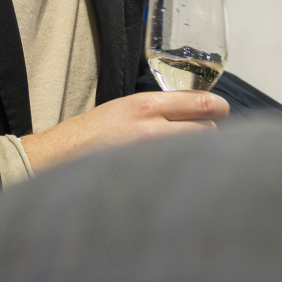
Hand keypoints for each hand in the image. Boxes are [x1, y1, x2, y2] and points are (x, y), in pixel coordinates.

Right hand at [21, 91, 228, 172]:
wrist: (60, 157)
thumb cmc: (92, 133)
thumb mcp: (125, 107)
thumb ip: (159, 109)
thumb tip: (196, 111)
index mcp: (146, 105)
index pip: (202, 103)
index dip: (218, 107)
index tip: (222, 110)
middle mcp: (152, 129)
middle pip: (207, 130)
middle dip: (208, 131)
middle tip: (200, 135)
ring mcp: (151, 157)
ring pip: (196, 152)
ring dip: (196, 152)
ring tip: (183, 154)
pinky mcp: (148, 179)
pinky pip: (179, 172)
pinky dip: (182, 171)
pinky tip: (172, 173)